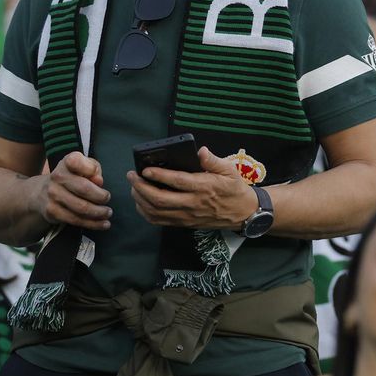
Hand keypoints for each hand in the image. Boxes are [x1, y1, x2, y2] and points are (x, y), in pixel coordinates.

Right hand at [36, 152, 111, 229]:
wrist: (43, 192)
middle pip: (83, 188)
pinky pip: (76, 220)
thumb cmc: (71, 177)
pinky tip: (103, 224)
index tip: (99, 179)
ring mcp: (53, 195)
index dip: (90, 169)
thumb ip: (93, 169)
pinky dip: (93, 224)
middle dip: (100, 197)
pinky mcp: (52, 212)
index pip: (76, 161)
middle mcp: (57, 177)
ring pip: (81, 208)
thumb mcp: (83, 167)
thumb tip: (99, 181)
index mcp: (66, 163)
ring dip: (99, 212)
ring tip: (107, 213)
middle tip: (108, 199)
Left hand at [126, 147, 253, 229]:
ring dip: (140, 200)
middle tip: (132, 176)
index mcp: (204, 187)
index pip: (177, 182)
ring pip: (157, 212)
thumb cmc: (234, 189)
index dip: (159, 175)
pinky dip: (146, 212)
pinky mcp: (184, 224)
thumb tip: (201, 151)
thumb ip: (213, 160)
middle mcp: (193, 204)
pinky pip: (160, 221)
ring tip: (133, 187)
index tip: (145, 169)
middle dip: (141, 187)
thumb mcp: (229, 170)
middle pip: (160, 199)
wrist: (243, 213)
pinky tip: (141, 202)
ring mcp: (187, 216)